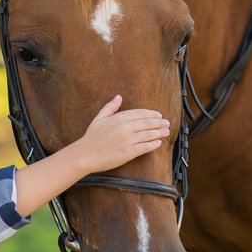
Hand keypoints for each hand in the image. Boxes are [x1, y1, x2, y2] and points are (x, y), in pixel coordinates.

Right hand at [13, 95, 169, 217]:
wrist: (85, 154)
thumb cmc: (91, 137)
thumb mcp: (99, 118)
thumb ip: (110, 107)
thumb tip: (118, 96)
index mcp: (118, 118)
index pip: (139, 113)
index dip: (151, 114)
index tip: (158, 115)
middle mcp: (125, 128)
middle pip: (147, 123)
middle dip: (159, 123)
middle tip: (167, 123)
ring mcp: (127, 140)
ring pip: (148, 135)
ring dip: (159, 133)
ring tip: (166, 131)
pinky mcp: (128, 152)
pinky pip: (145, 147)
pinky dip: (153, 144)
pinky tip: (158, 143)